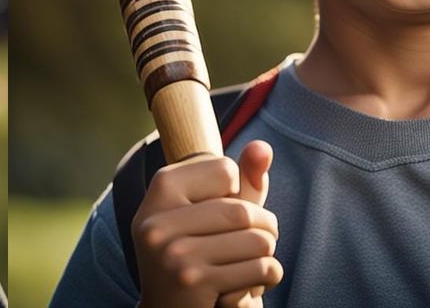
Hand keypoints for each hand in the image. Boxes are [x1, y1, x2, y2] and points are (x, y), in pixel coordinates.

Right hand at [134, 141, 279, 307]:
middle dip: (266, 225)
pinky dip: (270, 275)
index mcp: (159, 190)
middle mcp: (159, 220)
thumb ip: (240, 181)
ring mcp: (174, 253)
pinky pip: (260, 269)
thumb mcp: (208, 214)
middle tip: (266, 239)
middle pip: (242, 209)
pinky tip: (256, 283)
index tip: (230, 212)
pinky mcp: (195, 282)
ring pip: (257, 241)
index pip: (224, 168)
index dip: (238, 190)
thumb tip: (265, 147)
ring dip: (270, 252)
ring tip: (260, 260)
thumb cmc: (194, 255)